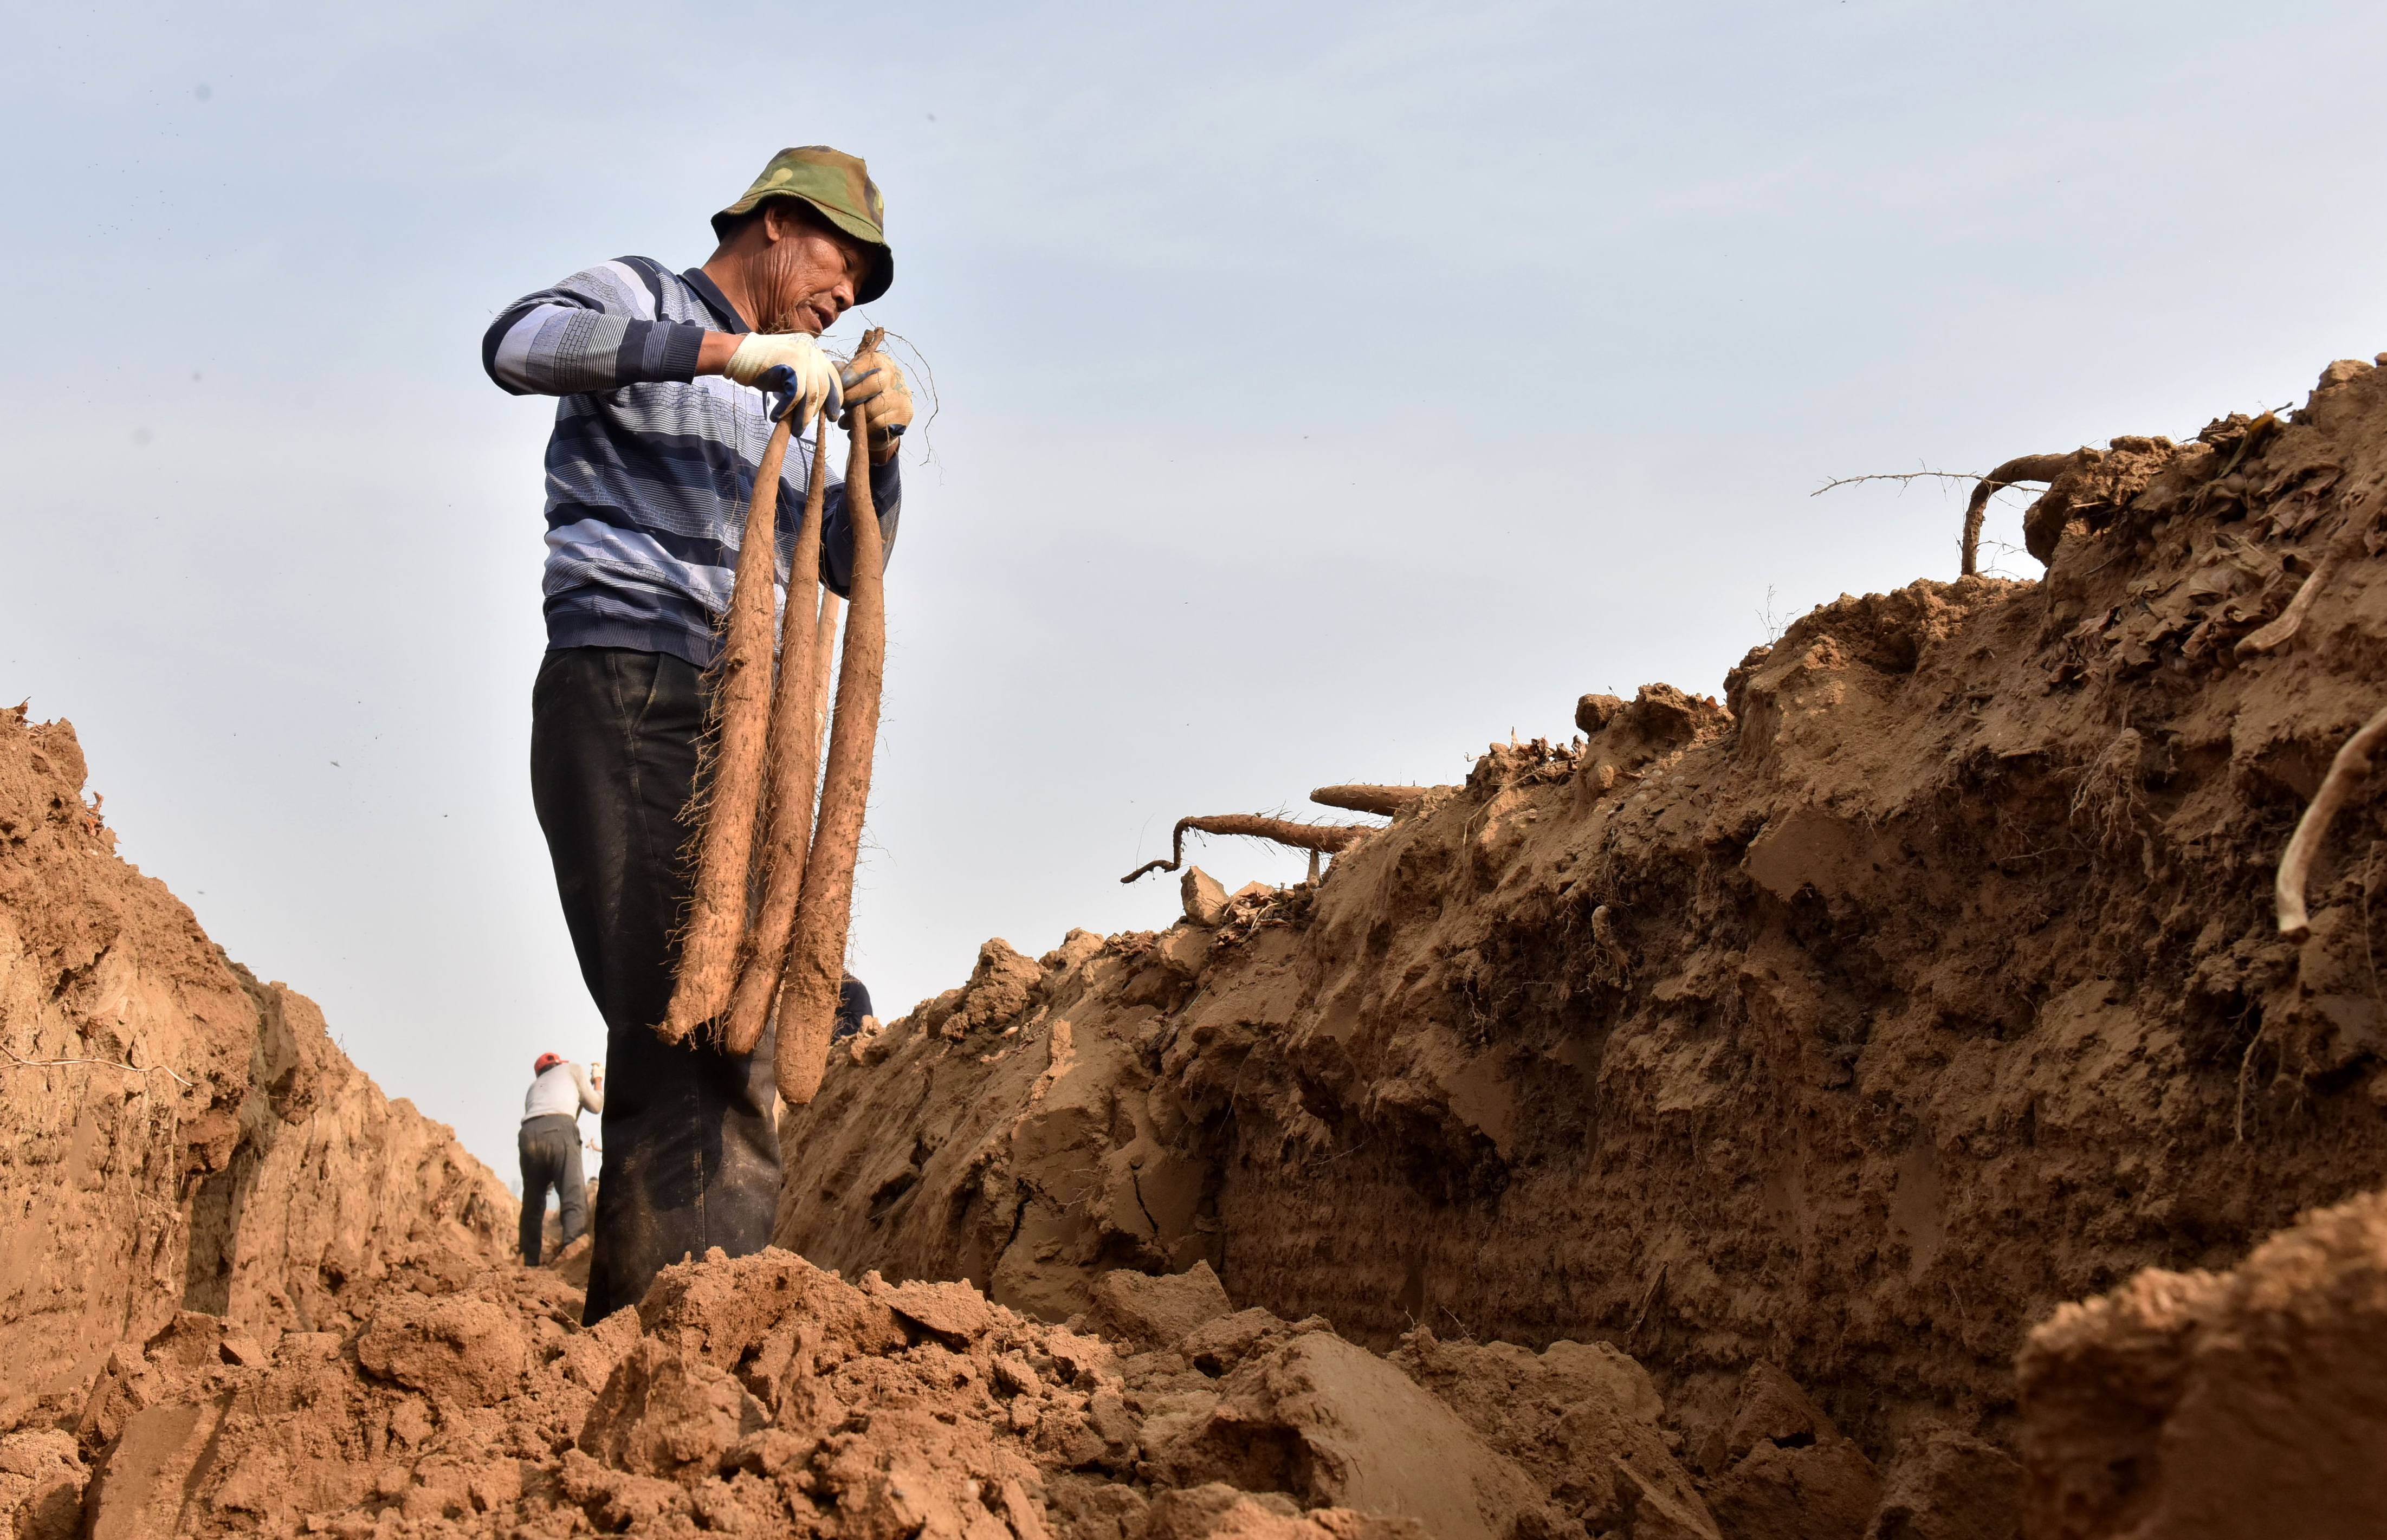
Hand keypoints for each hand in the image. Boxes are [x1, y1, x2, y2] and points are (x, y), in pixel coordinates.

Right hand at [724, 333, 841, 424]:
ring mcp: (801, 354)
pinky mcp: (789, 362)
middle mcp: (811, 348)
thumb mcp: (789, 371)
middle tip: (808, 425)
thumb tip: (819, 407)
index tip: (833, 415)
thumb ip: (806, 382)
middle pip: (824, 386)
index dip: (835, 397)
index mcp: (813, 349)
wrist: (735, 354)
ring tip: (796, 429)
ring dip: (804, 415)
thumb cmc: (760, 366)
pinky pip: (795, 394)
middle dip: (817, 410)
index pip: (832, 375)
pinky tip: (777, 416)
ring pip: (811, 393)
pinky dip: (787, 409)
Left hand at [839, 350, 912, 461]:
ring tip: (843, 422)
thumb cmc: (865, 392)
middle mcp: (895, 377)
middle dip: (852, 397)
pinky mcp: (903, 415)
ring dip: (854, 418)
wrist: (887, 412)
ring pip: (874, 409)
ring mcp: (901, 397)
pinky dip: (865, 429)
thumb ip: (842, 372)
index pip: (869, 363)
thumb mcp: (854, 378)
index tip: (841, 384)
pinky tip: (857, 429)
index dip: (852, 373)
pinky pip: (878, 424)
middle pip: (873, 384)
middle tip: (840, 406)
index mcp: (882, 362)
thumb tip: (832, 374)